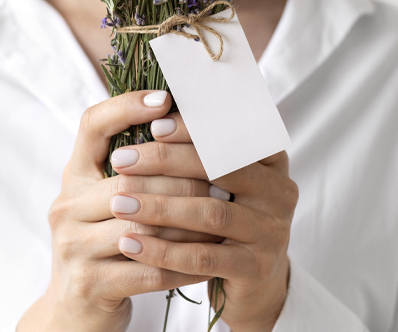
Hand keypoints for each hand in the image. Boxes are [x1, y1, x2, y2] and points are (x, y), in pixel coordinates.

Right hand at [18, 90, 229, 331]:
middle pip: (130, 179)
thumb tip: (189, 123)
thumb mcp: (108, 202)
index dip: (127, 107)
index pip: (91, 125)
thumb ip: (137, 169)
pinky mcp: (90, 283)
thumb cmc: (105, 247)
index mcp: (74, 177)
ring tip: (226, 218)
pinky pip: (149, 269)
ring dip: (190, 224)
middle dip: (183, 179)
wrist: (75, 312)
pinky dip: (184, 265)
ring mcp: (74, 246)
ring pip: (144, 225)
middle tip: (225, 179)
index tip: (166, 100)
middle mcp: (67, 206)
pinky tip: (211, 262)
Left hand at [109, 113, 297, 331]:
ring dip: (158, 206)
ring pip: (209, 213)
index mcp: (272, 162)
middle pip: (220, 168)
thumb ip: (202, 152)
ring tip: (118, 202)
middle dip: (166, 161)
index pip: (234, 133)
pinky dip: (163, 250)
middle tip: (122, 160)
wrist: (258, 284)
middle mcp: (279, 192)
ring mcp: (270, 232)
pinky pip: (202, 258)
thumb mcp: (225, 184)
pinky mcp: (255, 268)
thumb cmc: (229, 222)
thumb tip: (151, 113)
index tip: (153, 125)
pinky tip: (130, 243)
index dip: (194, 128)